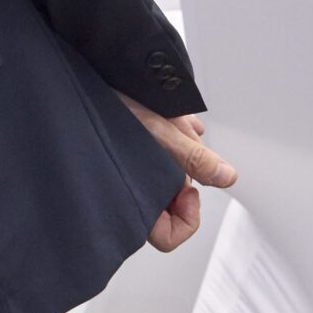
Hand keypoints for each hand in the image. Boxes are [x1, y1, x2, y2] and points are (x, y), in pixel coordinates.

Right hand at [116, 91, 236, 250]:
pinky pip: (162, 149)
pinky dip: (171, 131)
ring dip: (180, 142)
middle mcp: (129, 185)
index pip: (166, 237)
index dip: (186, 219)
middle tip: (179, 135)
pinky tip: (167, 113)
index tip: (187, 191)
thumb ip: (194, 159)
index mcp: (131, 196)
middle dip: (185, 163)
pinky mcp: (129, 147)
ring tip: (169, 115)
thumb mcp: (157, 130)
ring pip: (171, 167)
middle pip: (174, 193)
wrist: (86, 76)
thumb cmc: (104, 104)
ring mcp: (129, 166)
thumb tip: (226, 178)